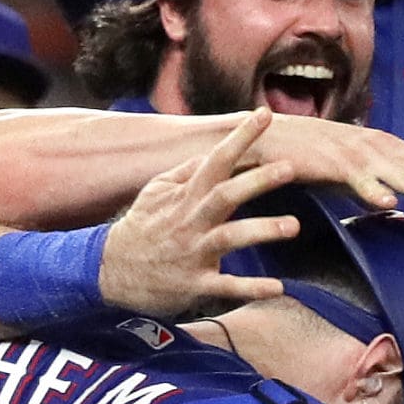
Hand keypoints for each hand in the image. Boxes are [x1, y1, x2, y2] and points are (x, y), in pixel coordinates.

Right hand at [101, 109, 299, 314]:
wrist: (110, 271)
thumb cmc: (140, 228)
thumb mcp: (155, 191)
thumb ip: (185, 171)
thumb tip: (213, 153)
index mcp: (185, 195)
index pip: (216, 160)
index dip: (240, 137)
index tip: (264, 115)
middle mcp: (191, 220)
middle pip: (226, 195)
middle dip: (257, 181)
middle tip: (289, 168)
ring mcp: (193, 252)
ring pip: (229, 237)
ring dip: (262, 230)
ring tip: (294, 226)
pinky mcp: (194, 284)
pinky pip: (226, 286)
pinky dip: (251, 288)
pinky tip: (277, 287)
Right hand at [248, 113, 403, 213]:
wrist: (274, 136)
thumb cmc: (314, 155)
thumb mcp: (353, 170)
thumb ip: (376, 184)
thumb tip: (395, 204)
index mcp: (386, 148)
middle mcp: (379, 148)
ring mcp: (358, 155)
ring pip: (399, 175)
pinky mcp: (333, 165)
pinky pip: (358, 182)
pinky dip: (374, 191)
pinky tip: (390, 204)